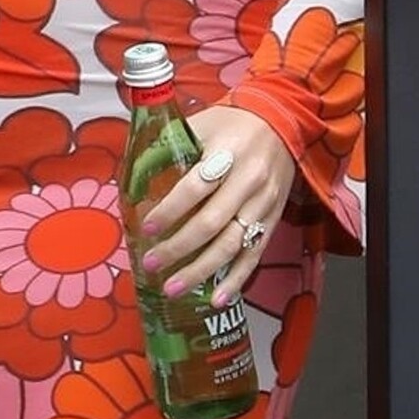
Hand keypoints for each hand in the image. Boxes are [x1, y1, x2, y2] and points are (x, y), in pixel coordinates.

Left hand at [136, 105, 294, 307]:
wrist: (284, 119)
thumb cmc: (233, 122)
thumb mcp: (201, 123)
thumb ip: (170, 145)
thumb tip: (134, 174)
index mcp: (227, 152)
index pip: (195, 187)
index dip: (170, 210)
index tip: (147, 228)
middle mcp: (248, 180)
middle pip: (212, 223)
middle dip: (179, 248)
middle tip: (152, 264)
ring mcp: (264, 203)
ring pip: (232, 244)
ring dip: (202, 271)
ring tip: (174, 288)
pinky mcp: (274, 218)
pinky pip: (255, 254)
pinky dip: (236, 279)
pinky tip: (217, 299)